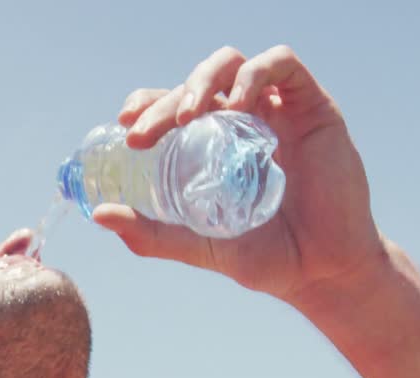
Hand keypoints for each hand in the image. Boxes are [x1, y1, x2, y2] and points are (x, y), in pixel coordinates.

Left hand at [93, 45, 386, 302]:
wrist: (320, 272)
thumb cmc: (260, 257)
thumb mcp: (196, 246)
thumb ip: (150, 234)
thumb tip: (99, 215)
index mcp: (212, 142)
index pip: (172, 103)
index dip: (146, 103)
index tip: (125, 127)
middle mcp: (242, 119)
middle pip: (195, 84)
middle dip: (163, 103)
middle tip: (142, 135)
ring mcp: (277, 109)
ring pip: (233, 63)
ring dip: (201, 80)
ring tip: (186, 116)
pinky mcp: (314, 107)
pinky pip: (282, 64)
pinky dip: (254, 74)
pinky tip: (235, 106)